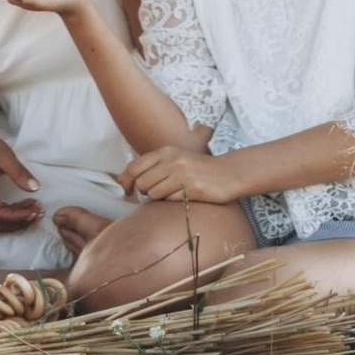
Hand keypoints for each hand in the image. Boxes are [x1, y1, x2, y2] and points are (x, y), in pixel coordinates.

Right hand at [0, 128, 42, 230]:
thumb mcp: (4, 156)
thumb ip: (19, 173)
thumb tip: (36, 188)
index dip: (18, 216)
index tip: (35, 212)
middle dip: (19, 221)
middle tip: (38, 212)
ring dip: (15, 220)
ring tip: (33, 210)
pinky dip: (9, 216)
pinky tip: (22, 207)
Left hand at [118, 144, 234, 207]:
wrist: (228, 173)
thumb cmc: (199, 169)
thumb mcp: (175, 159)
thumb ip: (155, 166)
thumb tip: (131, 181)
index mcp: (165, 152)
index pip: (134, 166)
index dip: (126, 181)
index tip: (127, 190)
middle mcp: (172, 161)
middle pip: (141, 183)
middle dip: (144, 192)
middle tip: (157, 192)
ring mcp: (181, 174)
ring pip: (153, 194)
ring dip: (159, 198)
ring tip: (172, 193)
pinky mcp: (192, 189)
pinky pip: (170, 201)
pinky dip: (172, 202)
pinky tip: (183, 197)